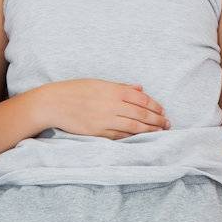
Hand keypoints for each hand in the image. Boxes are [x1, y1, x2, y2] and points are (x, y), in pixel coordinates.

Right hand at [45, 79, 169, 139]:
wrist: (54, 103)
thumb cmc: (75, 90)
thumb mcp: (99, 83)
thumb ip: (121, 87)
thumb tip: (140, 88)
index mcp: (114, 90)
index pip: (142, 98)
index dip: (154, 106)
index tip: (162, 111)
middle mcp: (112, 105)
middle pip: (141, 114)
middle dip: (157, 120)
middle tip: (167, 125)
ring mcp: (106, 120)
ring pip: (134, 127)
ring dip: (149, 130)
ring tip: (160, 132)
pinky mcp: (99, 132)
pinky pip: (120, 135)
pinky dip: (133, 137)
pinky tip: (141, 138)